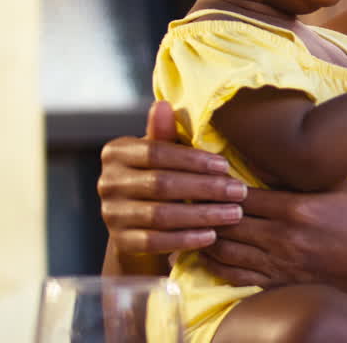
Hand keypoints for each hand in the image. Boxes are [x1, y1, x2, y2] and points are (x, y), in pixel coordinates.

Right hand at [98, 100, 245, 253]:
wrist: (141, 221)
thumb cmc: (162, 173)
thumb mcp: (165, 152)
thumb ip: (166, 132)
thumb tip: (162, 104)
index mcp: (116, 153)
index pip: (156, 153)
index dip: (192, 160)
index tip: (226, 166)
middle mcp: (107, 182)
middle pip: (161, 185)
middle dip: (206, 188)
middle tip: (239, 192)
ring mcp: (111, 215)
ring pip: (160, 215)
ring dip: (202, 215)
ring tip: (234, 214)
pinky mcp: (120, 242)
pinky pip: (155, 242)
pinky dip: (185, 239)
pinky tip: (212, 235)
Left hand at [200, 181, 346, 300]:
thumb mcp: (340, 187)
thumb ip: (301, 177)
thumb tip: (265, 165)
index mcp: (297, 208)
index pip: (241, 195)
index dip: (217, 185)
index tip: (203, 176)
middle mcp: (284, 238)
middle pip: (227, 223)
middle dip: (203, 210)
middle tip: (186, 198)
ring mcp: (283, 265)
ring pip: (226, 252)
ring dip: (205, 238)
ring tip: (190, 226)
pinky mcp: (285, 285)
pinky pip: (239, 278)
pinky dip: (219, 267)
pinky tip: (209, 257)